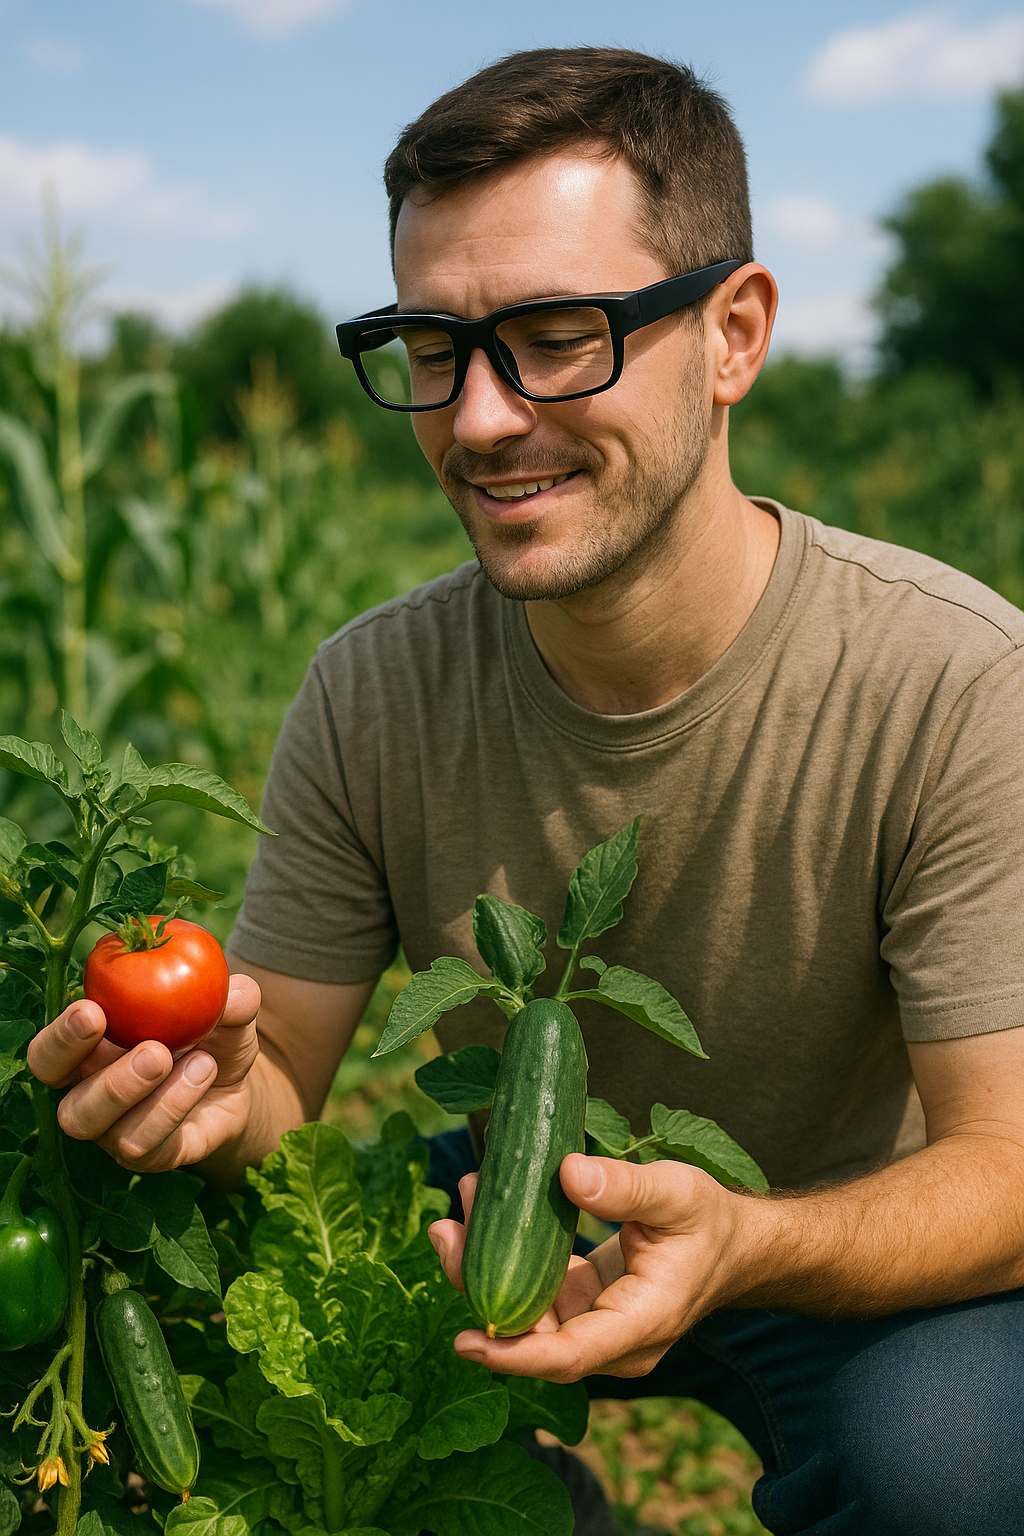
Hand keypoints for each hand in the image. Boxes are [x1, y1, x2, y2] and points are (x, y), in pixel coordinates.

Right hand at [27, 973, 261, 1172]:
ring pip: (92, 1121)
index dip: (61, 1035)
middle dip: (81, 1062)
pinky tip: (203, 1074)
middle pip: (53, 1085)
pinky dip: (172, 1105)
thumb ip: (232, 997)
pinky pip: (140, 1142)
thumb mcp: (229, 1011)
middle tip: (135, 1041)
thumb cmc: (214, 1037)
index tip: (92, 1010)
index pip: (49, 1051)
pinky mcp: (146, 1156)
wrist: (238, 1087)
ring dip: (134, 1087)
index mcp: (90, 1048)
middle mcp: (88, 1090)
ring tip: (189, 1058)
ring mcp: (112, 1129)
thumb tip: (233, 991)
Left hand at [428, 1154, 759, 1382]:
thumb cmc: (709, 1220)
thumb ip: (626, 1187)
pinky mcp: (584, 1308)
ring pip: (529, 1316)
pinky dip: (508, 1260)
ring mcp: (596, 1327)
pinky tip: (484, 1216)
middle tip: (445, 1231)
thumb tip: (567, 1172)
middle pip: (535, 1336)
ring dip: (488, 1269)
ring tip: (454, 1215)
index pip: (570, 1355)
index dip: (514, 1354)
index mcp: (642, 1322)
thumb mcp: (678, 1193)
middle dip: (482, 1288)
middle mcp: (614, 1341)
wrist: (731, 1245)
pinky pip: (536, 1295)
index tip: (466, 1339)